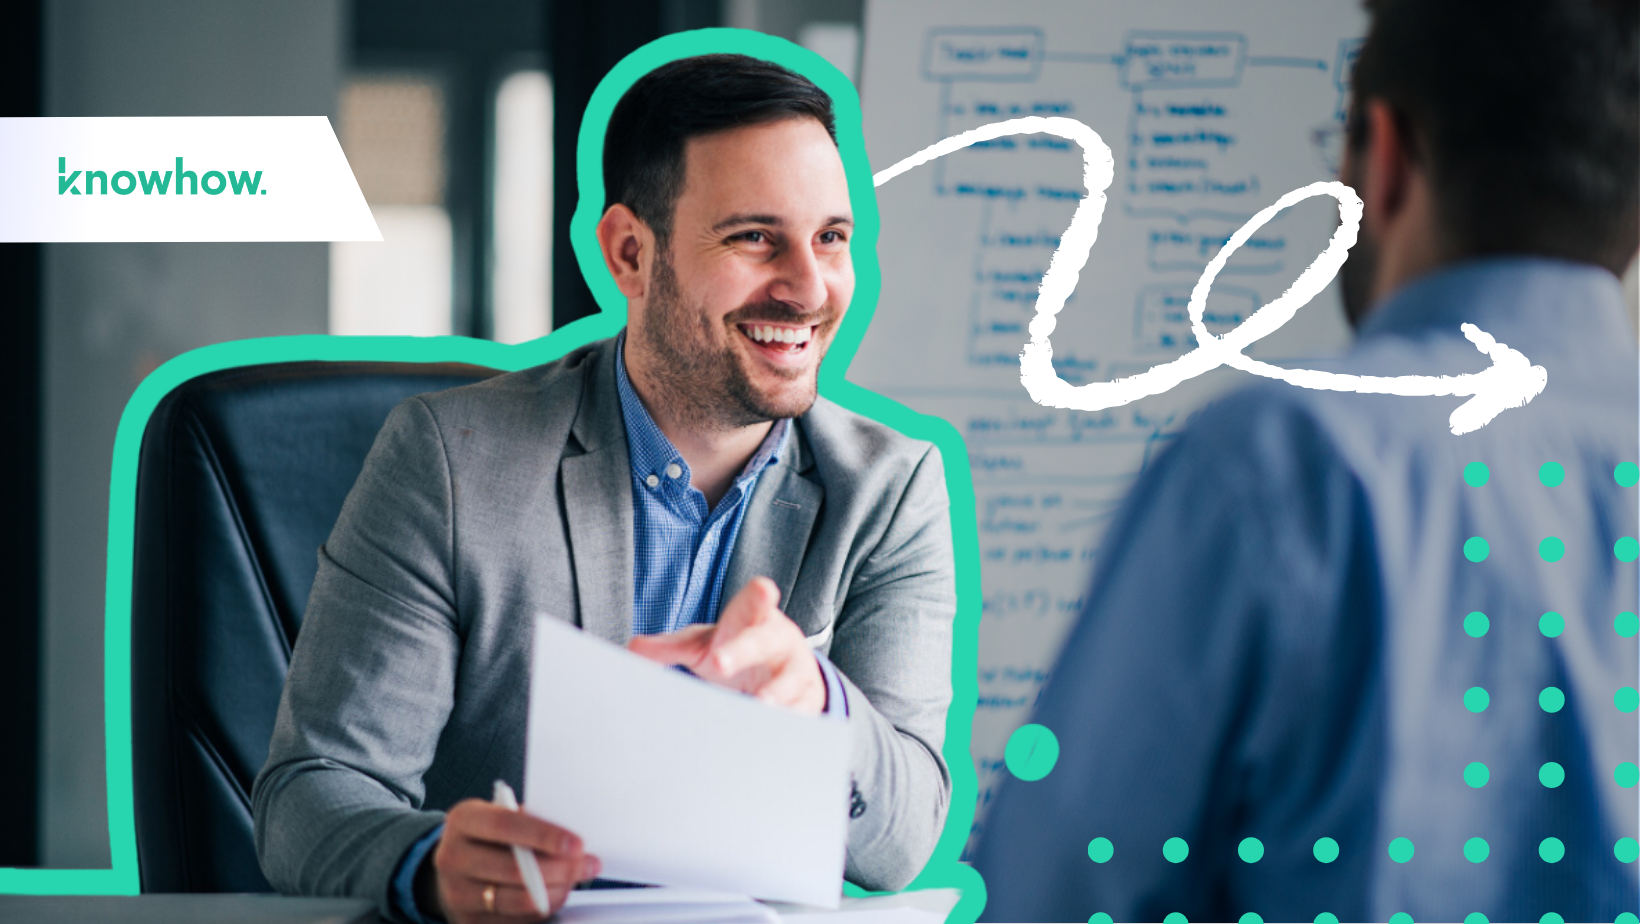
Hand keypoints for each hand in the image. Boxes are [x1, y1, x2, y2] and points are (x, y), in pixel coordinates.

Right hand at [421, 798, 599, 922]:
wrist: (454, 865)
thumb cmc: (487, 835)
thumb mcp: (500, 814)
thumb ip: (530, 822)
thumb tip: (571, 839)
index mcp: (462, 820)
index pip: (506, 825)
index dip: (544, 835)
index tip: (576, 844)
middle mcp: (453, 857)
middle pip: (514, 868)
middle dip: (559, 869)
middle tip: (588, 864)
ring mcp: (457, 893)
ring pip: (516, 899)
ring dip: (555, 892)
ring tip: (574, 881)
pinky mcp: (467, 920)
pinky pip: (514, 920)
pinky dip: (542, 909)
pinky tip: (555, 895)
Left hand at [627, 576, 825, 714]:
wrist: (783, 669)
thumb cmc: (736, 648)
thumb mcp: (704, 644)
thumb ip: (670, 647)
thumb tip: (632, 649)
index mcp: (753, 619)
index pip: (754, 603)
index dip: (758, 596)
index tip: (763, 589)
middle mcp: (778, 640)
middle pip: (763, 641)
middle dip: (743, 651)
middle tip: (719, 663)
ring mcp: (795, 669)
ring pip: (788, 681)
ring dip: (773, 694)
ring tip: (758, 705)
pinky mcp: (806, 698)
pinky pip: (799, 711)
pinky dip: (788, 721)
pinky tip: (774, 733)